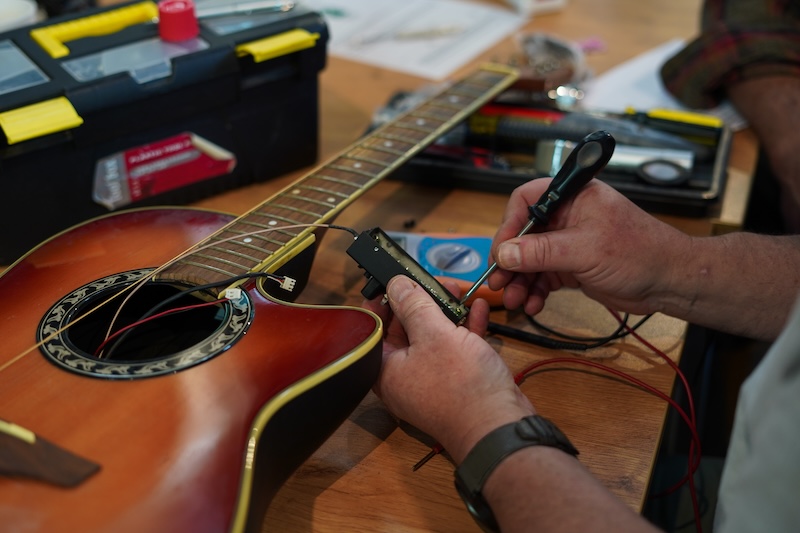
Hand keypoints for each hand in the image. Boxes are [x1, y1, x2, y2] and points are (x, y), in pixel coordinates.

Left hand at [362, 276, 533, 462]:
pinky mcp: (457, 381)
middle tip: (437, 282)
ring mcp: (432, 379)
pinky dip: (465, 328)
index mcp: (386, 368)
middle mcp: (404, 375)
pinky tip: (478, 309)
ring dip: (446, 312)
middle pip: (405, 329)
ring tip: (459, 290)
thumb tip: (396, 284)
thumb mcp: (434, 334)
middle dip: (422, 301)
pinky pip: (455, 348)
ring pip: (433, 336)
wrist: (499, 426)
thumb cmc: (461, 386)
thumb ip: (414, 305)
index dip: (384, 300)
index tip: (396, 279)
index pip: (375, 327)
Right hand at [487, 178, 691, 315]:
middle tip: (499, 282)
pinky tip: (533, 305)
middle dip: (510, 261)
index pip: (525, 201)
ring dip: (520, 281)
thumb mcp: (585, 250)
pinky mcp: (573, 266)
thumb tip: (504, 254)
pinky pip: (544, 276)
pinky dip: (536, 291)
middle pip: (523, 234)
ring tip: (515, 301)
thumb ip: (541, 252)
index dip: (509, 225)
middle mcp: (567, 216)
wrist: (670, 282)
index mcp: (572, 196)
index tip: (501, 252)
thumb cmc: (639, 253)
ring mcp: (569, 242)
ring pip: (531, 259)